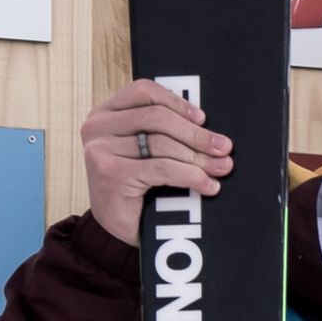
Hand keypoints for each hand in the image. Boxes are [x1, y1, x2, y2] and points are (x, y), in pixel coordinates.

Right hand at [80, 79, 232, 246]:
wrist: (116, 228)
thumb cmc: (136, 187)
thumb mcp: (146, 152)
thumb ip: (165, 133)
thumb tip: (212, 132)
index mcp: (106, 113)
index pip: (144, 92)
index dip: (178, 102)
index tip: (203, 118)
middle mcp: (97, 127)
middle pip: (158, 118)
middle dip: (196, 134)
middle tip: (224, 148)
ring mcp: (100, 149)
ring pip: (162, 144)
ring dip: (198, 157)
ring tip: (221, 168)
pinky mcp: (110, 173)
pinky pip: (162, 168)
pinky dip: (191, 176)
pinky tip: (208, 185)